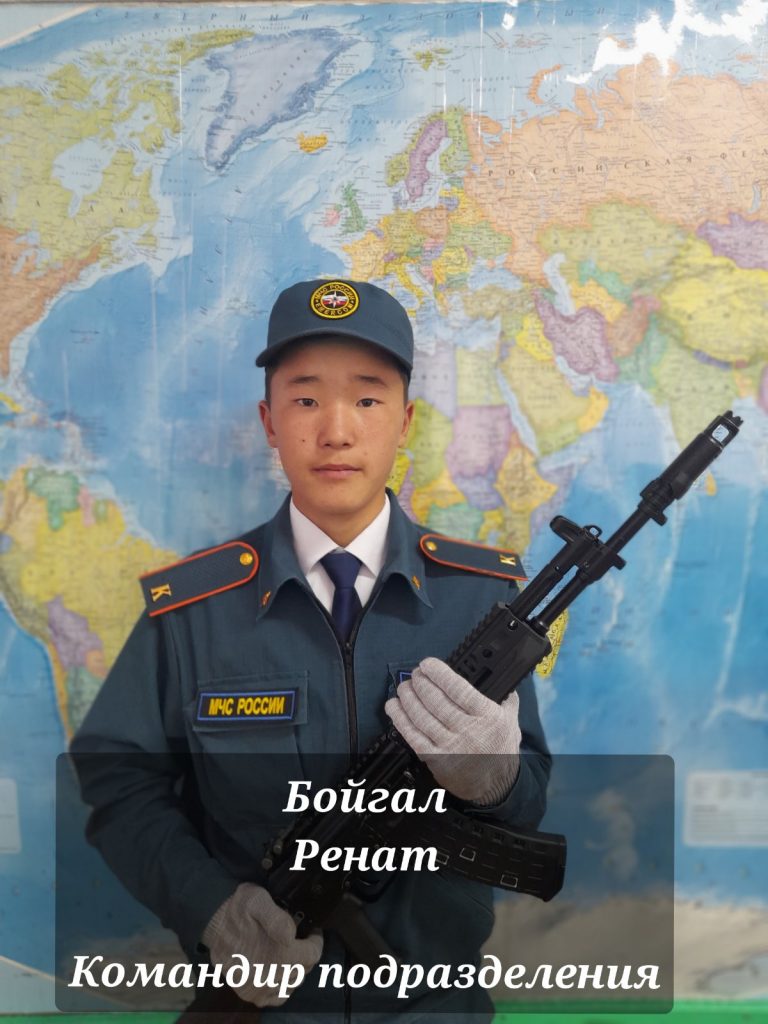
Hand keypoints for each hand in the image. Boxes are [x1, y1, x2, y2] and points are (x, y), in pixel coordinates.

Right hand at [202, 883, 322, 1006]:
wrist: (214, 926)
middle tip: (299, 939)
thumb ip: (276, 917)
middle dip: (304, 954)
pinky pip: (276, 997)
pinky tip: (278, 971)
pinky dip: (281, 986)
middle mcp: (270, 977)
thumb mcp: (256, 900)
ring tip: (287, 952)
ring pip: (292, 983)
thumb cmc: (237, 911)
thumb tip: (291, 934)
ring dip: (294, 969)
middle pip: (303, 969)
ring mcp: (260, 988)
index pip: (313, 955)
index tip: (312, 932)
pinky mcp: (250, 994)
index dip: (315, 941)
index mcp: (278, 954)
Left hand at [384, 657, 520, 804]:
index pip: (459, 690)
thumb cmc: (501, 750)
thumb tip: (499, 677)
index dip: (440, 674)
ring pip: (422, 716)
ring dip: (408, 698)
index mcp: (487, 717)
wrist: (495, 786)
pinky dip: (400, 719)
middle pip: (436, 701)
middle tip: (415, 674)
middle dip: (421, 683)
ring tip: (403, 687)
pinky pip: (413, 736)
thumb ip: (506, 698)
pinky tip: (393, 707)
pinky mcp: (434, 759)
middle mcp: (467, 730)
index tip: (428, 664)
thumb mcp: (511, 721)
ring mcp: (449, 746)